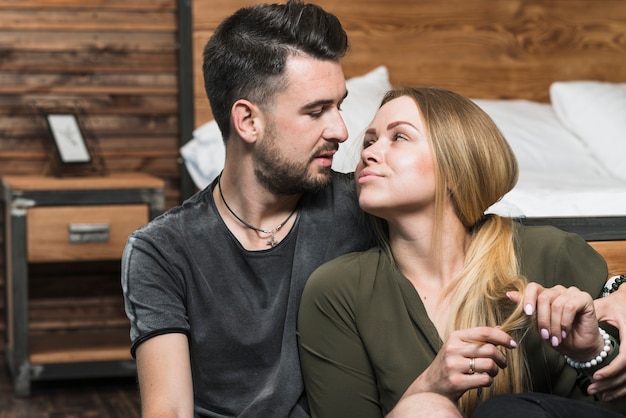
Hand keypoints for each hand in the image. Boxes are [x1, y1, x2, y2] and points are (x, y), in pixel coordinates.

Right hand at [403, 327, 516, 401]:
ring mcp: (453, 365)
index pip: (484, 332)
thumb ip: (478, 338)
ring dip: (495, 371)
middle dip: (502, 358)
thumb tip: (500, 328)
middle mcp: (453, 349)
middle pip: (490, 349)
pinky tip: (483, 381)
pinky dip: (489, 381)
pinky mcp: (456, 382)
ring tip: (491, 373)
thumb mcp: (459, 347)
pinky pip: (484, 379)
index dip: (502, 337)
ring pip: (489, 364)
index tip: (512, 344)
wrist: (431, 387)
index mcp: (455, 337)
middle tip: (503, 364)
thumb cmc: (450, 365)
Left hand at [509, 283, 602, 359]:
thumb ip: (526, 309)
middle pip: (543, 297)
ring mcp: (572, 293)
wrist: (578, 348)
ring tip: (556, 337)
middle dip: (542, 320)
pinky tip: (565, 331)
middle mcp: (558, 291)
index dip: (527, 298)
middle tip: (545, 336)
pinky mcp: (584, 299)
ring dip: (554, 325)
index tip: (527, 313)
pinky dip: (565, 322)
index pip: (532, 287)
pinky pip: (570, 307)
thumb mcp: (538, 324)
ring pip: (556, 304)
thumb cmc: (558, 335)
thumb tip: (509, 294)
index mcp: (545, 294)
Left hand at [589, 286, 625, 400]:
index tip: (596, 376)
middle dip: (611, 383)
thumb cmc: (615, 304)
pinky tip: (607, 394)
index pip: (625, 358)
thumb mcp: (603, 307)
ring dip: (615, 389)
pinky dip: (619, 388)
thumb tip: (565, 320)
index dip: (612, 370)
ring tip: (597, 393)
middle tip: (593, 389)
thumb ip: (587, 312)